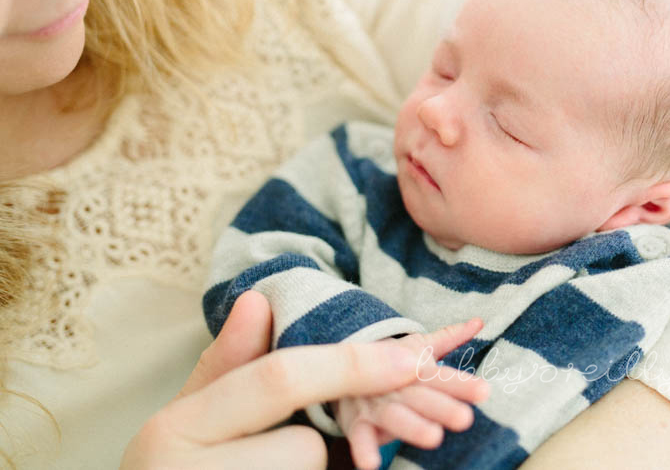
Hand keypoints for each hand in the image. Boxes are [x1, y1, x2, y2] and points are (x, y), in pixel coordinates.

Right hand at [120, 291, 427, 469]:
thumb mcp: (195, 411)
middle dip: (305, 450)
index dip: (350, 366)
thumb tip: (258, 300)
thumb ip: (231, 360)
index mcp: (176, 428)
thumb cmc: (177, 463)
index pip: (281, 381)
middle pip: (306, 447)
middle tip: (263, 459)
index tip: (410, 360)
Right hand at [335, 319, 490, 469]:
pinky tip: (372, 464)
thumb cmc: (391, 359)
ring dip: (413, 426)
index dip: (462, 384)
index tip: (484, 392)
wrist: (345, 364)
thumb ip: (449, 337)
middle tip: (465, 419)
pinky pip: (359, 436)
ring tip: (434, 437)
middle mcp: (396, 386)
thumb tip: (479, 321)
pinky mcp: (356, 422)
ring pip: (394, 416)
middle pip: (421, 396)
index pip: (441, 377)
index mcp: (413, 367)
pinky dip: (363, 450)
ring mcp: (375, 403)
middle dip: (442, 407)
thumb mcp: (418, 346)